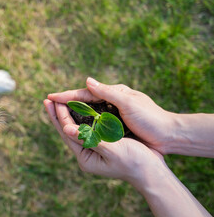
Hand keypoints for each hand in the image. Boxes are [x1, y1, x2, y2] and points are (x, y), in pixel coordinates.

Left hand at [43, 99, 165, 186]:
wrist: (152, 171)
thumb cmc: (135, 161)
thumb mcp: (112, 150)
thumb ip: (89, 139)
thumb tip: (66, 129)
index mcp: (85, 158)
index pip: (67, 132)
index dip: (60, 116)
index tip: (53, 101)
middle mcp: (86, 154)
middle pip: (68, 131)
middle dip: (58, 115)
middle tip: (47, 99)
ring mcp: (93, 149)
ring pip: (76, 128)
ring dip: (68, 114)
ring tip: (58, 102)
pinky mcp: (102, 144)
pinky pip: (86, 128)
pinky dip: (80, 117)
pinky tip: (77, 109)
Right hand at [47, 77, 175, 154]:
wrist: (169, 136)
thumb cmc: (151, 118)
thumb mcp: (129, 103)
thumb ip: (107, 92)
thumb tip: (87, 80)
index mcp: (114, 93)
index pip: (85, 93)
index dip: (66, 95)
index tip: (50, 96)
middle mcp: (111, 102)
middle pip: (83, 101)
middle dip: (66, 102)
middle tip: (48, 104)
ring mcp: (113, 114)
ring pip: (87, 112)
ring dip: (72, 113)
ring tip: (56, 114)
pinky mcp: (116, 126)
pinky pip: (95, 123)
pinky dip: (83, 124)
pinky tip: (75, 127)